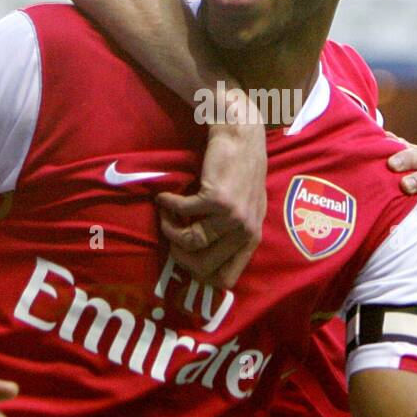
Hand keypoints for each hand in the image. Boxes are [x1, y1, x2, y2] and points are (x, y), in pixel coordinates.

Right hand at [156, 119, 265, 287]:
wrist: (242, 136)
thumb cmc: (241, 171)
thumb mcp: (246, 209)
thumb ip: (232, 234)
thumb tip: (204, 261)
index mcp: (252, 239)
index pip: (225, 279)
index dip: (199, 275)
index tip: (185, 258)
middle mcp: (245, 231)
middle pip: (202, 267)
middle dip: (178, 254)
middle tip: (170, 236)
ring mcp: (232, 217)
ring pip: (189, 241)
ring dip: (169, 228)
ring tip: (165, 214)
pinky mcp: (217, 199)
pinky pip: (182, 212)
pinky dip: (167, 204)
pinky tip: (164, 196)